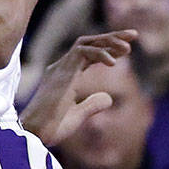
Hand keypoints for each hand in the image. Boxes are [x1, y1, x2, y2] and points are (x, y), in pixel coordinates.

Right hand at [20, 29, 137, 145]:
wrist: (34, 133)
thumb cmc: (51, 127)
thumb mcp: (77, 115)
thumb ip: (92, 104)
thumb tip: (109, 97)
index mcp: (64, 76)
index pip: (87, 53)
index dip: (107, 48)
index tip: (127, 48)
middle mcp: (61, 67)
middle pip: (87, 43)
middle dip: (111, 37)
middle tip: (134, 35)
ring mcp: (60, 68)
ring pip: (85, 42)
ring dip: (108, 41)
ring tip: (128, 47)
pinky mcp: (61, 72)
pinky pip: (81, 53)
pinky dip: (99, 53)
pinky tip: (114, 63)